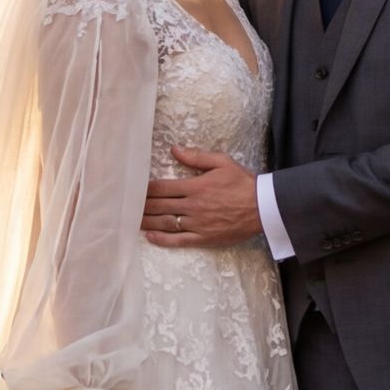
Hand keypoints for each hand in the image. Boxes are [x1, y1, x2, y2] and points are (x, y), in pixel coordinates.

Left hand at [143, 148, 260, 248]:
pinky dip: (162, 239)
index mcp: (195, 187)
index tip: (134, 188)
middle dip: (141, 206)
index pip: (162, 188)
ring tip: (132, 220)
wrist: (264, 207)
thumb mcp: (222, 162)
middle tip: (126, 205)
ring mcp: (197, 224)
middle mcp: (193, 206)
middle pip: (159, 206)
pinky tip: (150, 236)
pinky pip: (178, 240)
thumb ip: (196, 157)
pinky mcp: (203, 238)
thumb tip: (174, 149)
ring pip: (165, 223)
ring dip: (147, 222)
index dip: (145, 189)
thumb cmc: (243, 183)